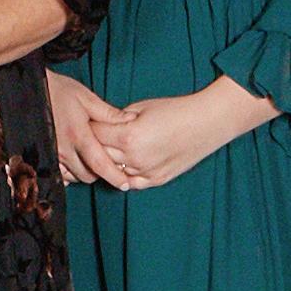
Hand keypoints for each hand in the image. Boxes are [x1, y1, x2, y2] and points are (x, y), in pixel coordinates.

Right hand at [48, 71, 132, 188]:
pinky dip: (69, 172)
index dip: (114, 176)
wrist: (28, 91)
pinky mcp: (43, 154)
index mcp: (78, 135)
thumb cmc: (58, 91)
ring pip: (73, 176)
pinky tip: (75, 162)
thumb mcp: (86, 97)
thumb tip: (131, 120)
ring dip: (84, 172)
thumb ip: (108, 113)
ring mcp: (52, 154)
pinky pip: (59, 173)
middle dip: (100, 173)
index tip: (125, 185)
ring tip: (91, 161)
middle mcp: (64, 149)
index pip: (99, 164)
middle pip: (87, 175)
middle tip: (108, 163)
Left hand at [89, 78, 277, 189]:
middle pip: (99, 154)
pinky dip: (123, 174)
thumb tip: (102, 125)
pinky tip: (122, 164)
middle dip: (93, 144)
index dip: (88, 125)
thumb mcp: (141, 107)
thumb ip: (117, 119)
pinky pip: (130, 182)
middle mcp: (134, 158)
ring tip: (105, 149)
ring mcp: (145, 172)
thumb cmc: (175, 110)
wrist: (206, 123)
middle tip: (90, 136)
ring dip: (107, 161)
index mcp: (128, 136)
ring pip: (112, 171)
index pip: (93, 134)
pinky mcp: (156, 181)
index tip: (84, 121)